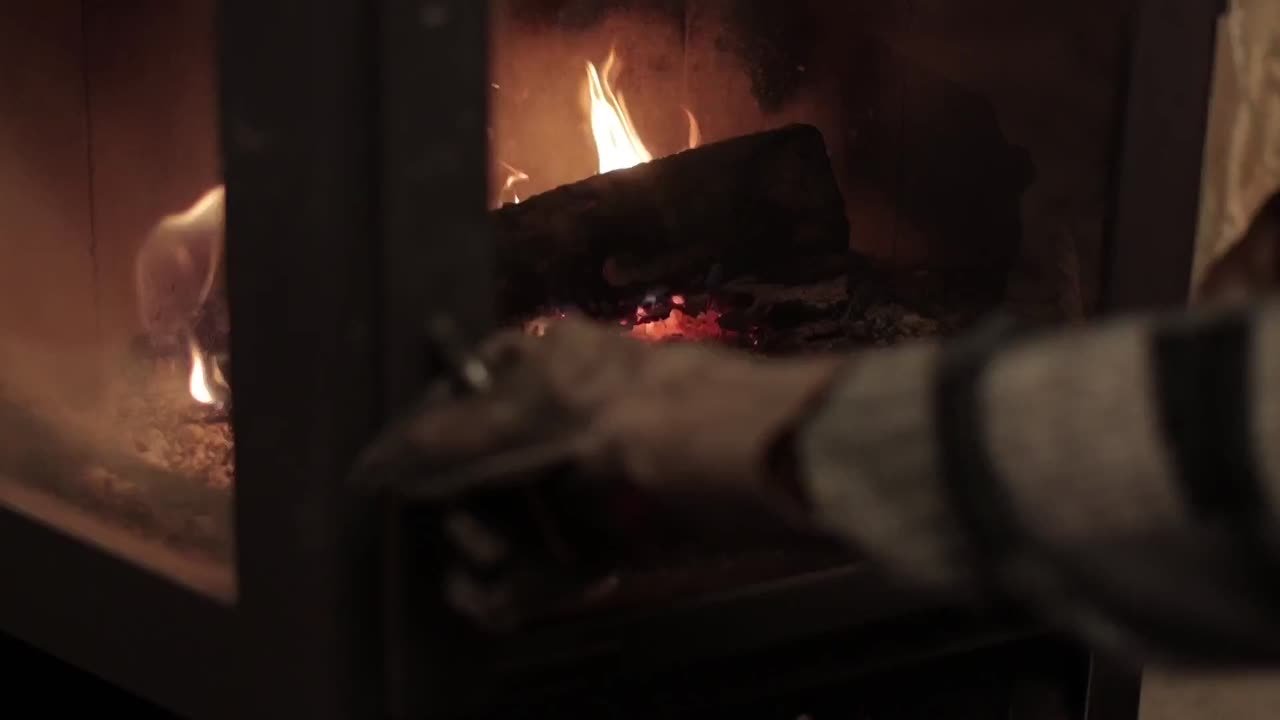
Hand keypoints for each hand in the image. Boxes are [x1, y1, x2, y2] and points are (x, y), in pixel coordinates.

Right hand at [358, 315, 847, 627]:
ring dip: (488, 563)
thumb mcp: (577, 417)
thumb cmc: (691, 421)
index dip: (416, 450)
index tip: (380, 494)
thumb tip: (383, 463)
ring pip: (512, 524)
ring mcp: (591, 477)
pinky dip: (528, 587)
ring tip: (481, 593)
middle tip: (472, 553)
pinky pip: (553, 561)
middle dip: (461, 519)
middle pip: (477, 473)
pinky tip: (504, 606)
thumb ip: (473, 437)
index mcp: (549, 364)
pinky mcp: (618, 531)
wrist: (805, 470)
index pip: (454, 401)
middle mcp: (562, 417)